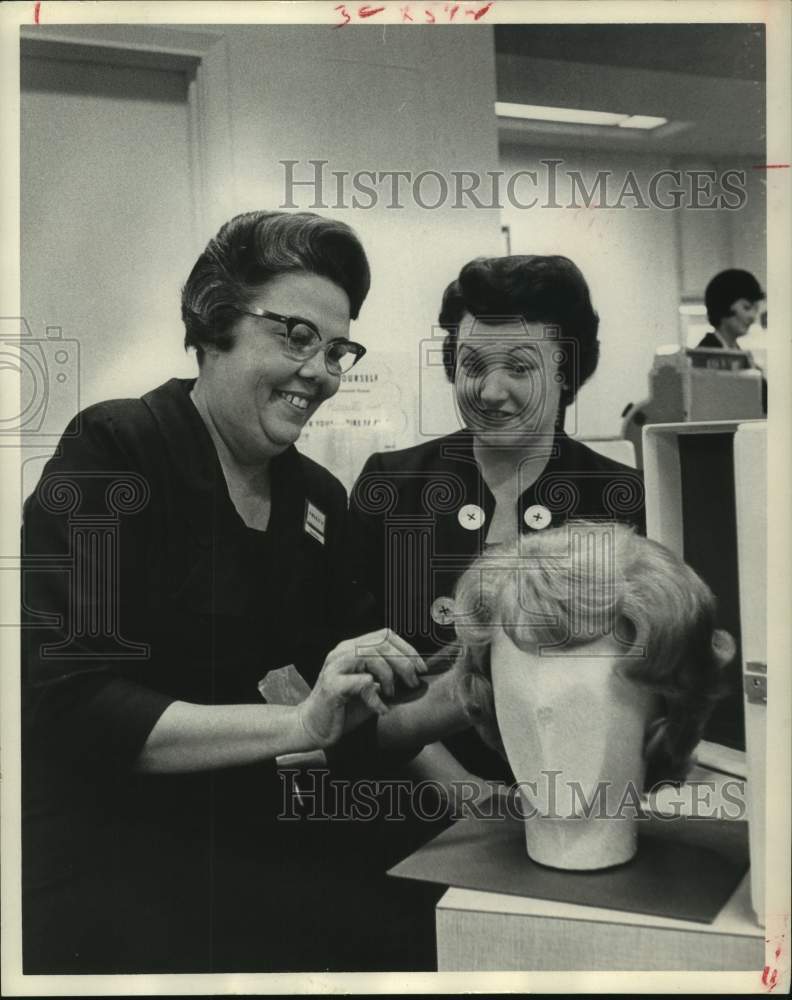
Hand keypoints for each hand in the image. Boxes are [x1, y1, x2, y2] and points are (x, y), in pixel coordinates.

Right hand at [296, 629, 426, 748]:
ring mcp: (335, 667)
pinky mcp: (332, 686)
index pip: (384, 635)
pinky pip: (364, 683)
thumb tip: (416, 671)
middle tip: (413, 682)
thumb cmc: (345, 708)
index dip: (407, 648)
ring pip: (372, 657)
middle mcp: (341, 652)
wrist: (312, 727)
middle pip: (381, 643)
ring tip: (391, 695)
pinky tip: (380, 710)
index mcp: (351, 648)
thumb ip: (386, 675)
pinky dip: (377, 698)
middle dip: (404, 663)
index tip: (421, 667)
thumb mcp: (370, 686)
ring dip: (389, 677)